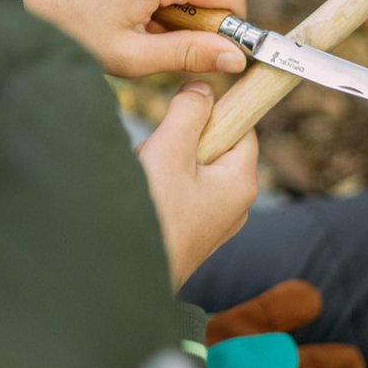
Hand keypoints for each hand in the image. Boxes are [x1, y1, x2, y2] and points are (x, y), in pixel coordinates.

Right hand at [136, 81, 258, 288]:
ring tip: (144, 180)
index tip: (187, 104)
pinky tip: (140, 200)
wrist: (125, 277)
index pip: (242, 127)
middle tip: (156, 152)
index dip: (215, 111)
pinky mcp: (190, 236)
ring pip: (190, 172)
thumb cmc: (154, 218)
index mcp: (241, 182)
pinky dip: (158, 188)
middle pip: (212, 148)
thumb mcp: (170, 150)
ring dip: (163, 165)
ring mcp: (212, 223)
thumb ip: (188, 112)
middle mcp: (234, 205)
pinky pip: (178, 195)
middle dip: (179, 141)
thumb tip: (201, 89)